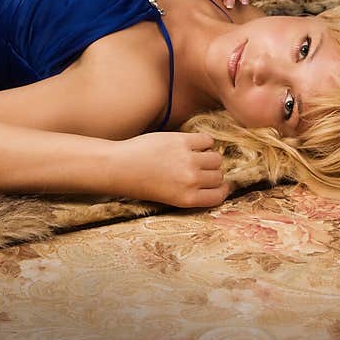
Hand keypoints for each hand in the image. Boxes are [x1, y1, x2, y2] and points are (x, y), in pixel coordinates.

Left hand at [114, 132, 230, 207]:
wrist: (119, 167)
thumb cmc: (140, 183)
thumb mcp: (168, 197)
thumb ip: (190, 191)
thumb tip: (215, 179)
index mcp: (188, 199)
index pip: (219, 195)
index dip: (220, 188)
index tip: (218, 184)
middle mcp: (191, 181)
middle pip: (218, 175)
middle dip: (213, 172)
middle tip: (200, 168)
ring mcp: (188, 160)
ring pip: (216, 158)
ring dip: (210, 157)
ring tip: (196, 156)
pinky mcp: (182, 141)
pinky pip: (207, 140)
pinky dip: (203, 142)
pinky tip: (192, 144)